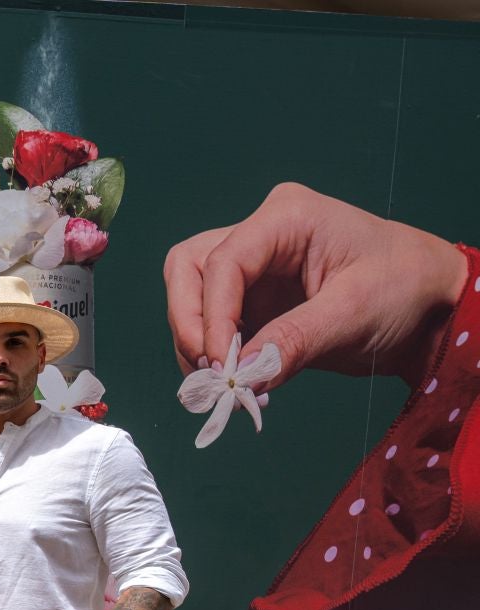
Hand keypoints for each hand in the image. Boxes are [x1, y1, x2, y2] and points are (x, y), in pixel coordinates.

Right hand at [163, 182, 466, 390]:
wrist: (431, 308)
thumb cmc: (406, 290)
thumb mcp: (354, 314)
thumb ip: (294, 341)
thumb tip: (242, 376)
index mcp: (287, 218)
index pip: (222, 262)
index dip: (211, 316)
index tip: (221, 365)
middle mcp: (261, 234)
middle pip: (189, 269)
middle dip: (190, 321)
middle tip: (209, 369)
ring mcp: (255, 266)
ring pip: (191, 294)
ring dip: (195, 340)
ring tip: (224, 380)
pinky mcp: (254, 298)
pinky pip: (212, 322)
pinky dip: (215, 351)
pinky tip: (239, 376)